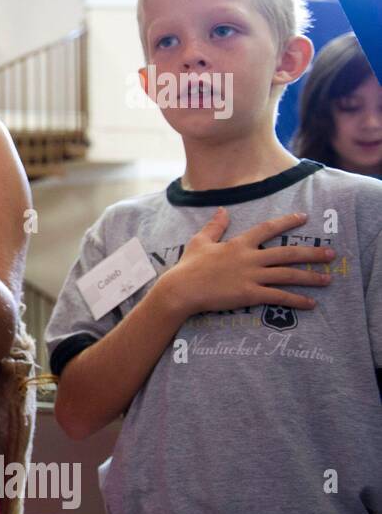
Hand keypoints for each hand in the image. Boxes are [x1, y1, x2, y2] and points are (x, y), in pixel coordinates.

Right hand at [157, 209, 333, 318]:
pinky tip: (311, 304)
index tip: (304, 217)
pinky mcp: (250, 294)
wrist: (181, 289)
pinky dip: (296, 300)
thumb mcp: (199, 241)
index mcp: (238, 244)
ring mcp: (251, 276)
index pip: (268, 229)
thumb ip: (214, 226)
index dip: (287, 222)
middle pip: (287, 253)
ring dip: (310, 277)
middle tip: (331, 254)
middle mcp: (250, 258)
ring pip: (288, 275)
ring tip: (327, 279)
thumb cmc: (188, 266)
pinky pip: (278, 297)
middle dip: (311, 253)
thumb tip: (222, 209)